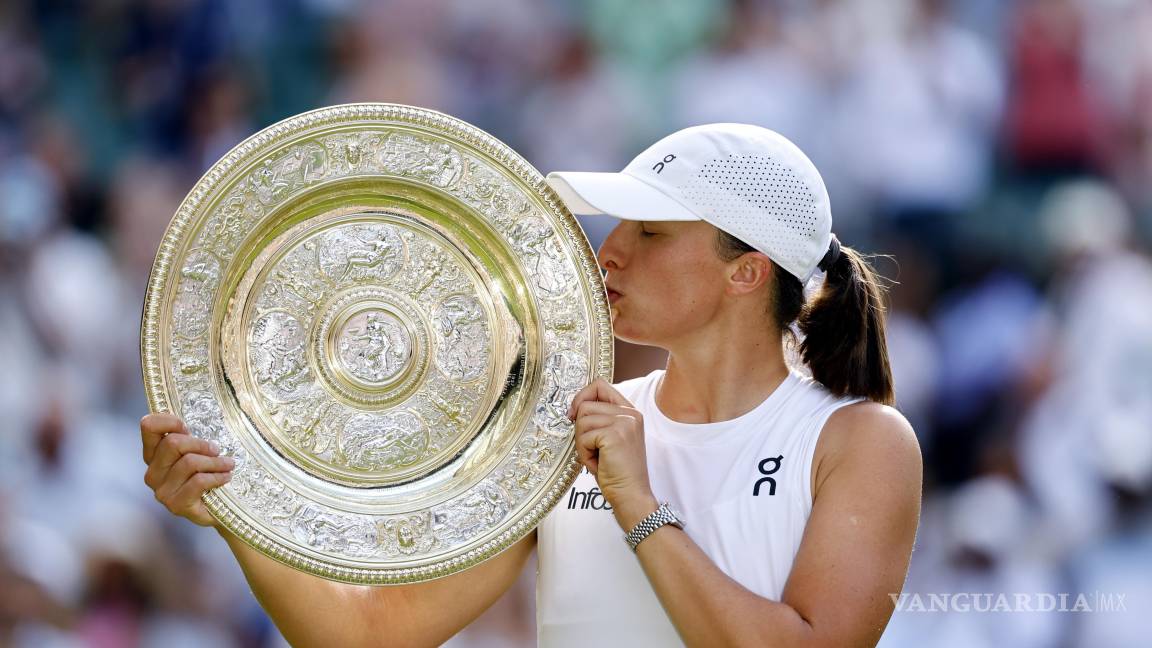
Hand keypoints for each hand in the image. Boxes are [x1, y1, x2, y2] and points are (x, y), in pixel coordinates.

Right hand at [140, 413, 232, 526]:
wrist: (219, 509)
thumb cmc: (207, 474)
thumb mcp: (198, 452)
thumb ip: (190, 438)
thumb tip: (197, 419)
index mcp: (153, 455)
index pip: (148, 426)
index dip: (169, 421)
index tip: (188, 427)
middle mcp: (152, 473)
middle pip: (173, 443)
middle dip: (201, 444)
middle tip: (217, 450)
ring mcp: (162, 491)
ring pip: (189, 462)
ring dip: (215, 462)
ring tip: (228, 464)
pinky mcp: (176, 505)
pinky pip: (199, 481)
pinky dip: (217, 477)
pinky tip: (226, 477)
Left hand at [568, 379, 656, 529]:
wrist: (631, 495)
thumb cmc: (617, 472)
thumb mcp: (610, 439)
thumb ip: (599, 419)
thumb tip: (573, 409)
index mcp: (630, 412)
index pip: (600, 385)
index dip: (582, 397)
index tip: (574, 415)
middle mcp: (630, 413)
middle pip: (586, 405)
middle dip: (581, 430)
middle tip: (593, 449)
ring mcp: (624, 422)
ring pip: (582, 420)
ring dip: (582, 443)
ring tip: (597, 458)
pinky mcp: (615, 434)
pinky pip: (583, 437)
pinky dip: (584, 453)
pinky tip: (598, 463)